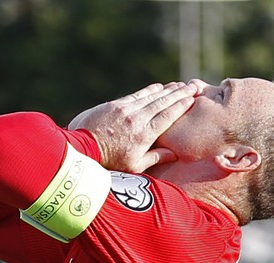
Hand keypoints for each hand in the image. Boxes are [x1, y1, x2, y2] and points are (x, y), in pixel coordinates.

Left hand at [68, 82, 196, 173]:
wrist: (81, 148)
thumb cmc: (109, 162)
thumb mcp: (134, 166)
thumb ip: (155, 157)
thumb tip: (174, 154)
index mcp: (145, 134)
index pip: (169, 116)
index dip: (182, 106)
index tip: (193, 98)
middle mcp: (138, 119)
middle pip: (163, 103)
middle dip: (179, 94)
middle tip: (192, 86)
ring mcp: (126, 110)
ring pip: (151, 97)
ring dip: (166, 90)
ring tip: (178, 85)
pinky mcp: (114, 105)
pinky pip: (136, 95)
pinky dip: (149, 90)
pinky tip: (158, 87)